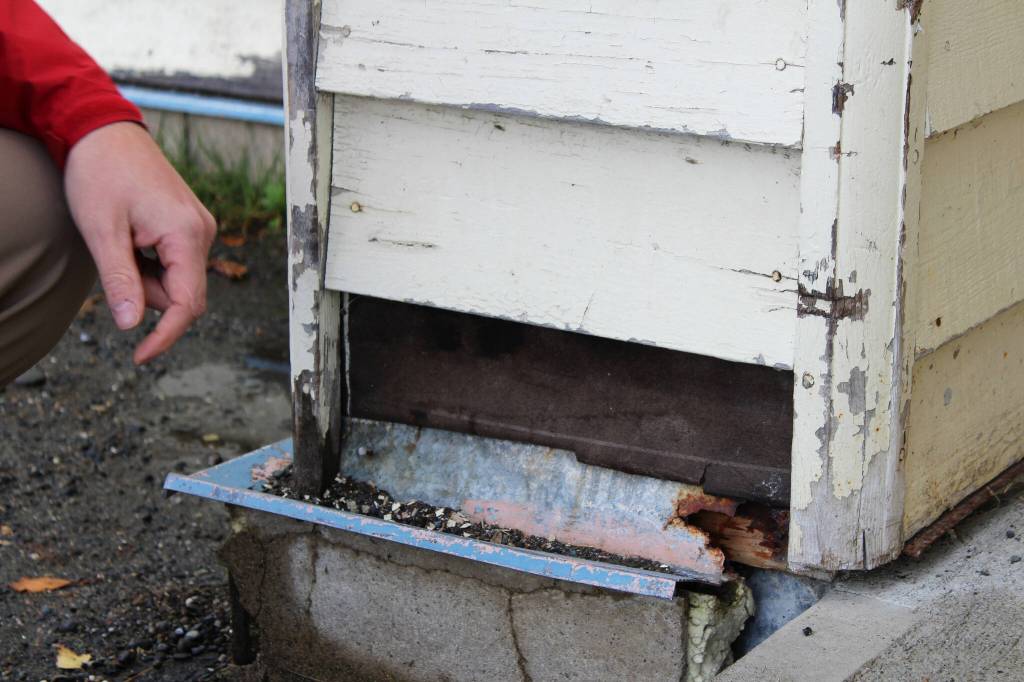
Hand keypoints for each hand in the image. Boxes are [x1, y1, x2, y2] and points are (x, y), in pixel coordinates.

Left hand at [64, 122, 215, 363]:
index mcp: (187, 235)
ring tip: (118, 242)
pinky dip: (149, 263)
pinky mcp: (188, 223)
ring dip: (145, 277)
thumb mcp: (102, 231)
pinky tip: (129, 237)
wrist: (101, 128)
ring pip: (177, 279)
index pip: (187, 304)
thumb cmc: (99, 173)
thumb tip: (131, 326)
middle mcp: (203, 232)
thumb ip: (121, 281)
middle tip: (111, 262)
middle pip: (182, 294)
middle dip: (145, 294)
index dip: (164, 336)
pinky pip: (175, 261)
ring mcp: (198, 227)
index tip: (139, 357)